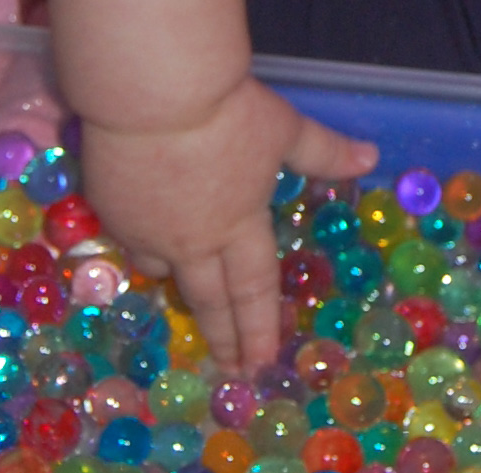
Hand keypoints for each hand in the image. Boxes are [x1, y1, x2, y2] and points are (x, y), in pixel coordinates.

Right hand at [78, 76, 377, 374]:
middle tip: (228, 371)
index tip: (262, 362)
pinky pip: (129, 239)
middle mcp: (193, 241)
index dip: (258, 330)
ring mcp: (147, 231)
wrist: (150, 92)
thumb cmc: (224, 111)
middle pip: (209, 300)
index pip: (252, 291)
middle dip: (222, 338)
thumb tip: (369, 158)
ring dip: (178, 283)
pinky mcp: (110, 211)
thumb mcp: (282, 129)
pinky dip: (142, 243)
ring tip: (185, 299)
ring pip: (163, 270)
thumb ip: (323, 151)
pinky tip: (145, 239)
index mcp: (238, 226)